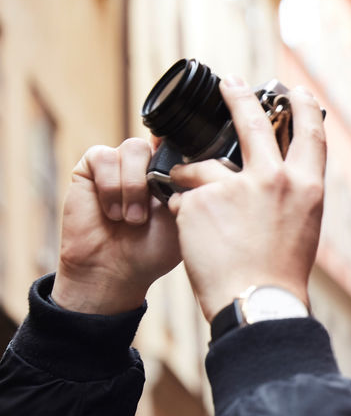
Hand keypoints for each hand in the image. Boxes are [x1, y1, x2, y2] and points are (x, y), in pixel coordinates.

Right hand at [52, 138, 181, 313]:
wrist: (115, 270)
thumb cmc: (152, 250)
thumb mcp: (185, 219)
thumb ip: (191, 190)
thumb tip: (195, 164)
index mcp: (171, 176)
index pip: (179, 146)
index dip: (180, 155)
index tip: (177, 178)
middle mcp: (145, 167)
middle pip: (156, 145)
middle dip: (154, 180)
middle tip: (147, 216)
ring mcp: (118, 165)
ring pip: (133, 148)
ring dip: (133, 187)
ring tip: (131, 219)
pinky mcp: (90, 168)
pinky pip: (103, 157)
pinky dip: (110, 186)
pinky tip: (111, 212)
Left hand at [167, 78, 325, 321]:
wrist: (255, 303)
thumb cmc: (280, 275)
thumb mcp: (303, 227)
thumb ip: (290, 196)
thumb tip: (273, 176)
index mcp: (307, 188)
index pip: (311, 134)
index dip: (303, 107)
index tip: (295, 92)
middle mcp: (274, 179)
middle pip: (252, 122)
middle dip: (238, 96)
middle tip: (229, 82)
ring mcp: (235, 187)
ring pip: (202, 167)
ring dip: (193, 181)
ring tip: (198, 212)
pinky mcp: (200, 200)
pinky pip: (182, 196)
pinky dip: (182, 213)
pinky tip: (196, 237)